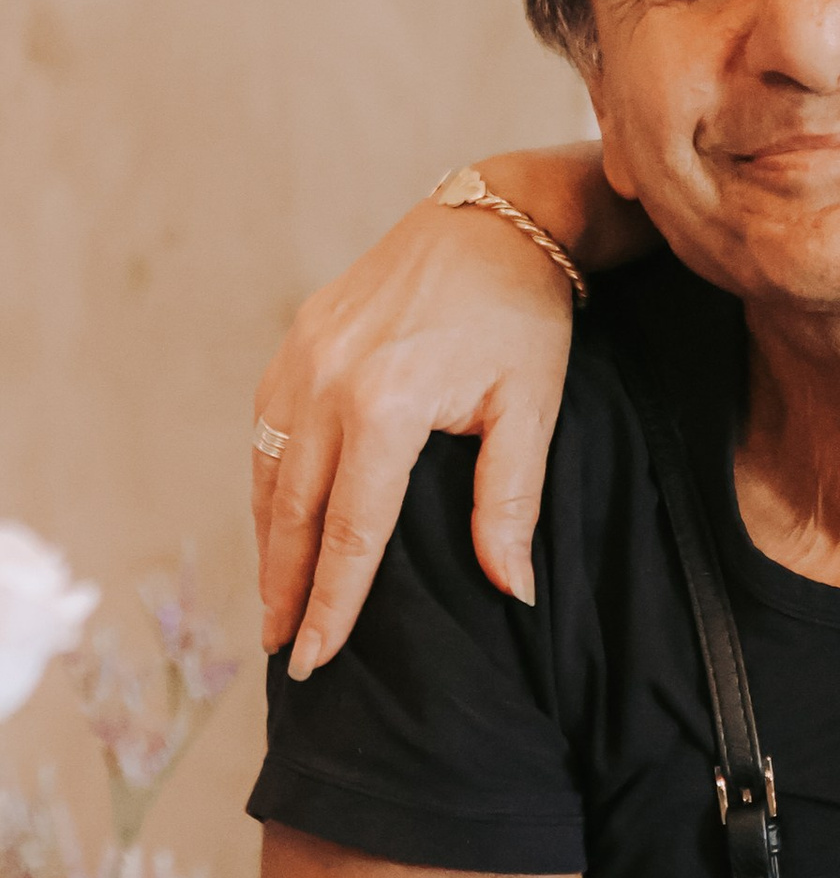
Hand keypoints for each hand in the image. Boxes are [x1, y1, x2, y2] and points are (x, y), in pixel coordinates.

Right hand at [253, 197, 576, 672]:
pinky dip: (267, 479)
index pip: (352, 531)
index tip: (315, 658)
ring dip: (268, 538)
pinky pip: (268, 424)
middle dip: (285, 586)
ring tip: (275, 598)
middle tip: (280, 650)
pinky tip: (278, 516)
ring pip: (269, 469)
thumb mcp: (532, 406)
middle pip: (294, 510)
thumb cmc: (523, 314)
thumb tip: (513, 591)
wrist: (495, 219)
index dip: (332, 602)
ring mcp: (303, 355)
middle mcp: (329, 381)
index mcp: (387, 404)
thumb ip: (511, 502)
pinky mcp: (297, 336)